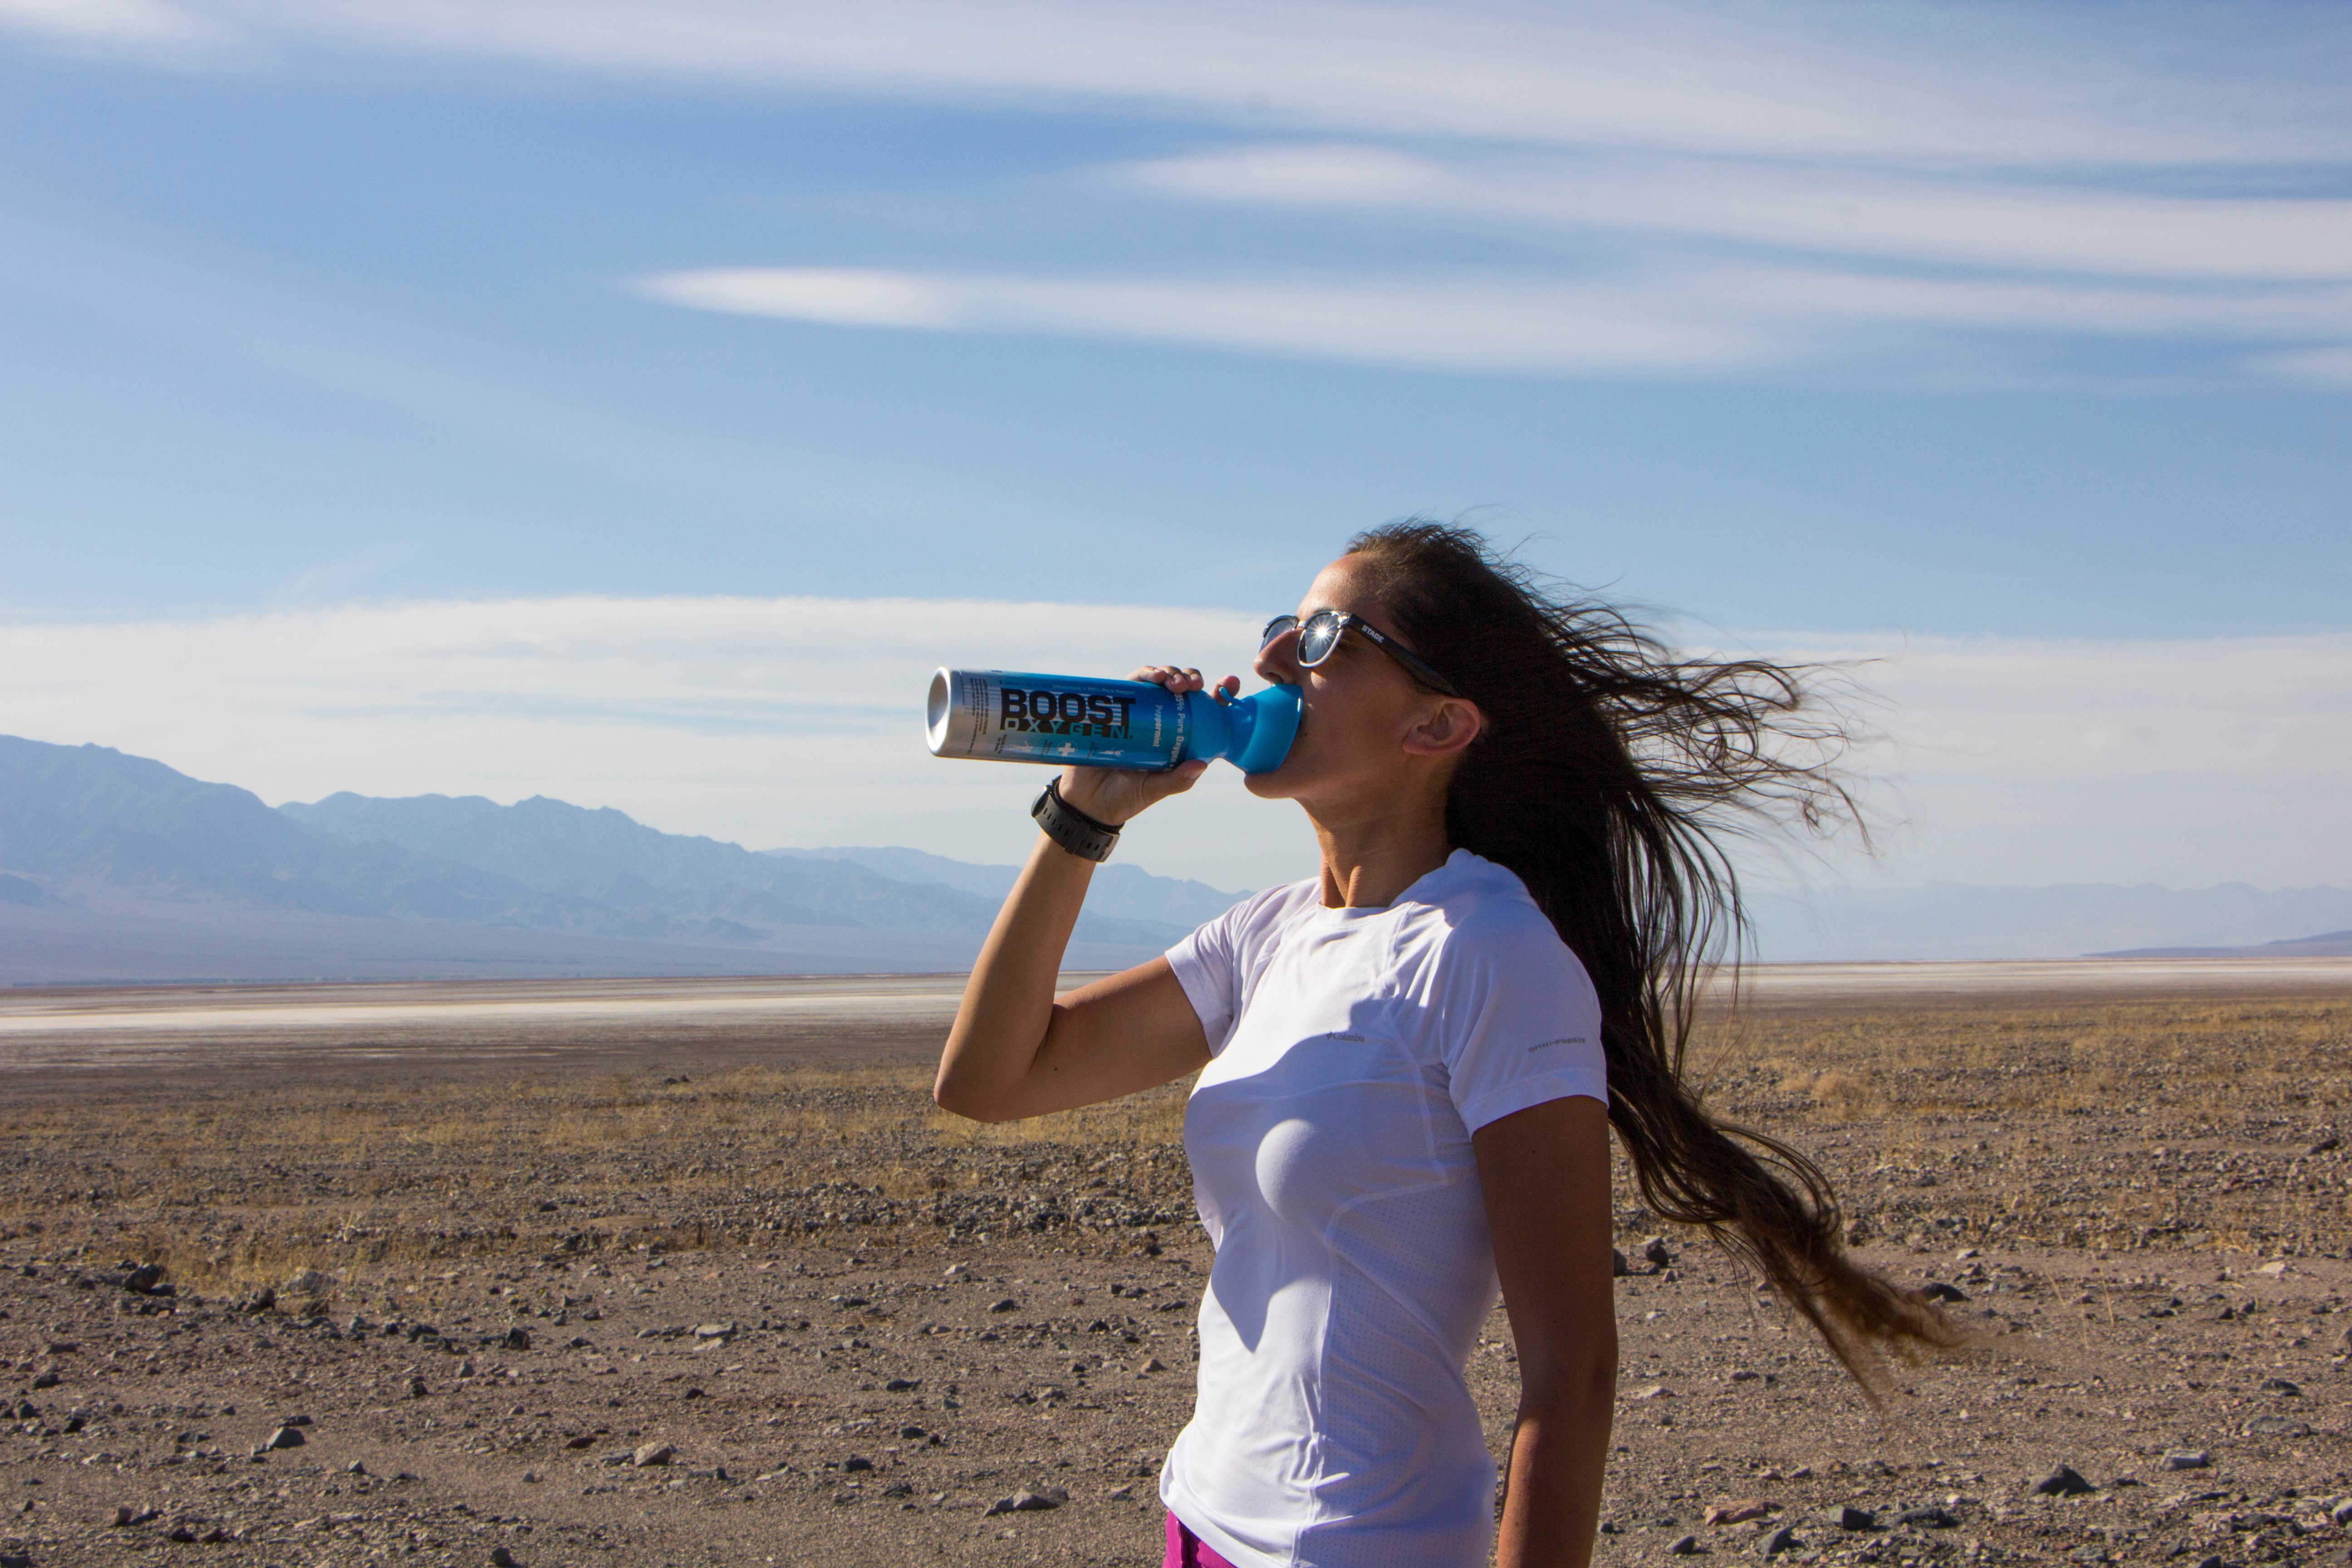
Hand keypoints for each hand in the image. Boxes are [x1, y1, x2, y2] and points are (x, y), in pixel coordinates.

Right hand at [1056, 666, 1239, 825]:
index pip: (1206, 711)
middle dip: (1191, 678)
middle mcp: (1163, 720)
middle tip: (1192, 686)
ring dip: (1170, 672)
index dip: (1221, 693)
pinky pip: (1134, 683)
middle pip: (1183, 689)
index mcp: (1181, 739)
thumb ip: (1177, 781)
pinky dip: (1145, 674)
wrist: (1086, 800)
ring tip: (1171, 681)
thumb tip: (1201, 764)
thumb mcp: (1154, 791)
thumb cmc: (1126, 798)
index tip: (1229, 684)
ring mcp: (1140, 711)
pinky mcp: (1118, 705)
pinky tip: (1153, 678)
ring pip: (1160, 681)